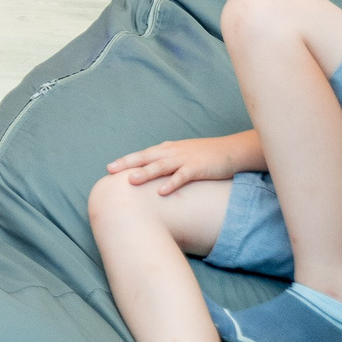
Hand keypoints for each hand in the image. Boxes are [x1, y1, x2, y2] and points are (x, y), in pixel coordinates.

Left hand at [107, 134, 251, 194]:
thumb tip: (152, 172)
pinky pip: (183, 176)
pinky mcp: (198, 168)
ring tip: (131, 180)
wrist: (232, 150)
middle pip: (146, 157)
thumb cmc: (206, 155)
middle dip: (127, 163)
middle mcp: (172, 152)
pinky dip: (172, 183)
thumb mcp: (183, 155)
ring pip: (161, 166)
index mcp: (167, 149)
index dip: (126, 160)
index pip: (142, 154)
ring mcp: (185, 159)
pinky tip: (161, 191)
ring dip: (145, 173)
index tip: (109, 168)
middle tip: (110, 170)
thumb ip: (168, 161)